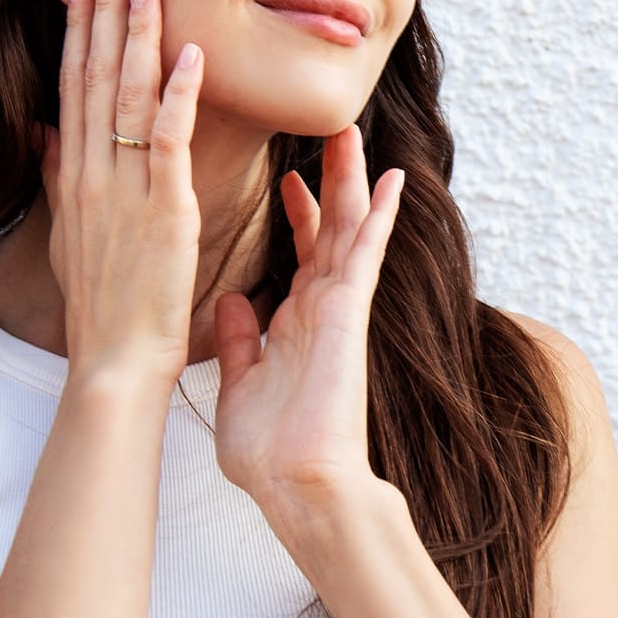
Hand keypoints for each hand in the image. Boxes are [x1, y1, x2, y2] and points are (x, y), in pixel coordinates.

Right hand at [38, 0, 204, 391]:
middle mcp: (91, 173)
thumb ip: (56, 176)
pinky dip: (177, 95)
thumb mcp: (67, 232)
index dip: (79, 28)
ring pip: (128, 96)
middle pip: (94, 76)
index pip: (74, 85)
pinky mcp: (162, 210)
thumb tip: (41, 131)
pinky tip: (188, 53)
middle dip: (103, 11)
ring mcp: (124, 189)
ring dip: (137, 34)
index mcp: (73, 174)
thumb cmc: (101, 304)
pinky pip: (168, 141)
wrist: (114, 361)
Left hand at [208, 122, 405, 513]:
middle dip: (329, 181)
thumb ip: (236, 342)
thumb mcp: (237, 385)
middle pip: (329, 230)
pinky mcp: (349, 315)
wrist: (294, 486)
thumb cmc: (267, 454)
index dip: (297, 216)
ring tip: (352, 132)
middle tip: (330, 131)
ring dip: (352, 181)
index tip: (288, 178)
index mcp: (294, 327)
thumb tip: (228, 302)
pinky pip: (364, 254)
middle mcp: (320, 312)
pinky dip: (377, 216)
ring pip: (348, 230)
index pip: (300, 257)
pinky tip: (389, 179)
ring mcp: (338, 311)